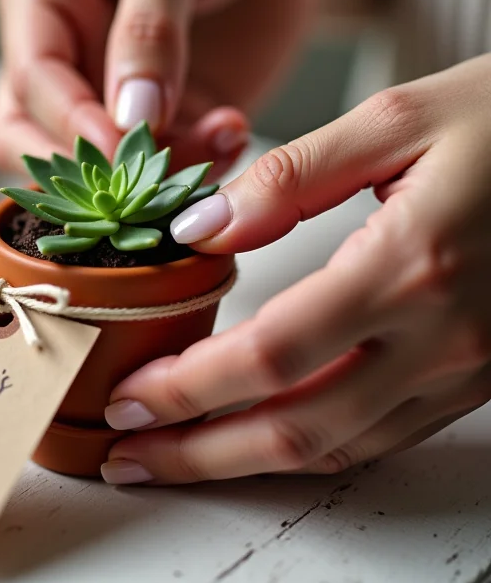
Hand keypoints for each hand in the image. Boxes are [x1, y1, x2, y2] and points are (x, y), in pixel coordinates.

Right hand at [0, 0, 312, 176]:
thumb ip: (149, 27)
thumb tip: (130, 119)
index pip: (31, 80)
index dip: (69, 123)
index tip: (121, 147)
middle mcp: (62, 56)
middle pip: (34, 141)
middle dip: (93, 170)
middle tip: (156, 170)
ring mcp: (105, 97)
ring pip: (94, 171)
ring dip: (151, 177)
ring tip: (220, 138)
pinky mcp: (154, 125)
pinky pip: (156, 169)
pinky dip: (194, 166)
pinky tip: (232, 133)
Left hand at [101, 54, 490, 484]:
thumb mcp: (394, 119)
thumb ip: (289, 177)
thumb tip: (199, 231)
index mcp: (411, 265)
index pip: (271, 353)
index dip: (189, 387)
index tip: (127, 396)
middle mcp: (441, 337)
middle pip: (296, 427)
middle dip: (198, 453)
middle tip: (127, 458)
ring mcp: (465, 369)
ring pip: (337, 446)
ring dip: (244, 463)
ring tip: (174, 460)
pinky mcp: (475, 377)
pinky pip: (378, 435)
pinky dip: (306, 449)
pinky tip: (258, 440)